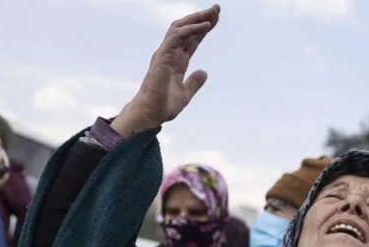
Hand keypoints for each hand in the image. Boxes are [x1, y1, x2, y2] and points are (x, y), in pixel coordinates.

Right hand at [111, 5, 220, 136]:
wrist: (151, 114)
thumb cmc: (163, 106)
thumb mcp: (185, 94)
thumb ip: (194, 83)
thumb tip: (204, 72)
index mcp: (176, 62)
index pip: (192, 40)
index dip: (203, 29)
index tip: (215, 19)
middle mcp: (170, 54)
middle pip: (187, 30)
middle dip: (202, 18)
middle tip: (217, 8)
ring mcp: (165, 53)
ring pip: (181, 28)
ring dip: (197, 18)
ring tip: (213, 12)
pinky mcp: (162, 56)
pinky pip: (177, 36)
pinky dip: (191, 29)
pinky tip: (205, 26)